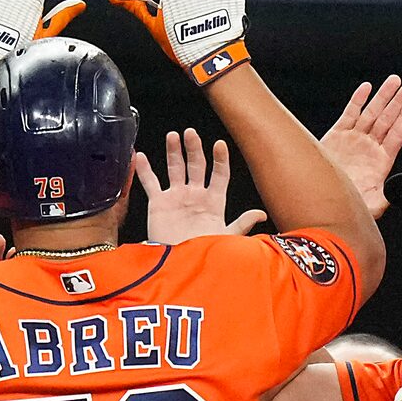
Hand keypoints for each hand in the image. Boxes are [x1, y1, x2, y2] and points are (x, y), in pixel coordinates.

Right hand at [134, 129, 263, 242]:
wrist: (179, 266)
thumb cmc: (204, 253)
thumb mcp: (225, 238)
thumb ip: (241, 223)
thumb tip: (261, 214)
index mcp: (214, 201)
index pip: (220, 174)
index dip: (220, 159)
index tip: (220, 145)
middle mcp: (195, 195)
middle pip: (196, 165)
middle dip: (194, 148)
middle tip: (191, 134)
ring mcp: (177, 197)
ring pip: (175, 168)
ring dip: (174, 152)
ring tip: (173, 136)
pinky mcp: (158, 204)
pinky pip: (150, 183)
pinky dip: (144, 170)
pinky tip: (140, 157)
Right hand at [320, 75, 401, 218]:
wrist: (317, 200)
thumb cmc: (343, 207)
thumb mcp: (368, 206)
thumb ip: (383, 199)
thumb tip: (394, 194)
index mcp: (381, 161)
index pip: (398, 133)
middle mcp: (369, 147)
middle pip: (388, 119)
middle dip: (399, 100)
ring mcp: (354, 140)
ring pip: (372, 113)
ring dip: (383, 96)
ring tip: (394, 81)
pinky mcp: (336, 136)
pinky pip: (350, 114)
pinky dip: (358, 100)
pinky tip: (366, 88)